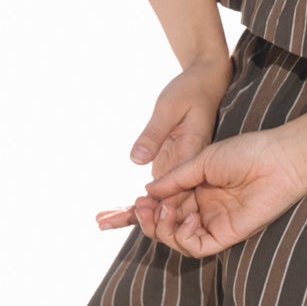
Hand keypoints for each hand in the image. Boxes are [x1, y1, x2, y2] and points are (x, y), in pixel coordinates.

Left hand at [96, 57, 229, 234]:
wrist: (206, 83)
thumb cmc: (189, 91)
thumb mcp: (169, 108)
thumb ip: (154, 134)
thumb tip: (136, 160)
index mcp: (193, 156)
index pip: (177, 190)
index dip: (156, 206)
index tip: (130, 213)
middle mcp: (189, 169)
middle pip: (166, 203)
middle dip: (137, 217)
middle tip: (102, 222)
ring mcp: (180, 170)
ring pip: (158, 200)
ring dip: (132, 213)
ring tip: (100, 221)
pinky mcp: (171, 166)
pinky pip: (155, 190)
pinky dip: (137, 202)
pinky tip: (115, 211)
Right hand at [125, 123, 306, 259]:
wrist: (280, 157)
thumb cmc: (247, 151)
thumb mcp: (200, 159)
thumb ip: (174, 179)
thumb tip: (146, 193)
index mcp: (195, 190)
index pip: (157, 206)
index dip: (130, 214)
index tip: (102, 217)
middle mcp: (201, 209)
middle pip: (161, 226)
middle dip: (143, 220)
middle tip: (138, 207)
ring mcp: (214, 224)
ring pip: (175, 239)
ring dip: (161, 226)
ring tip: (163, 209)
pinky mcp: (228, 236)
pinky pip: (196, 247)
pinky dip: (183, 235)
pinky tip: (187, 216)